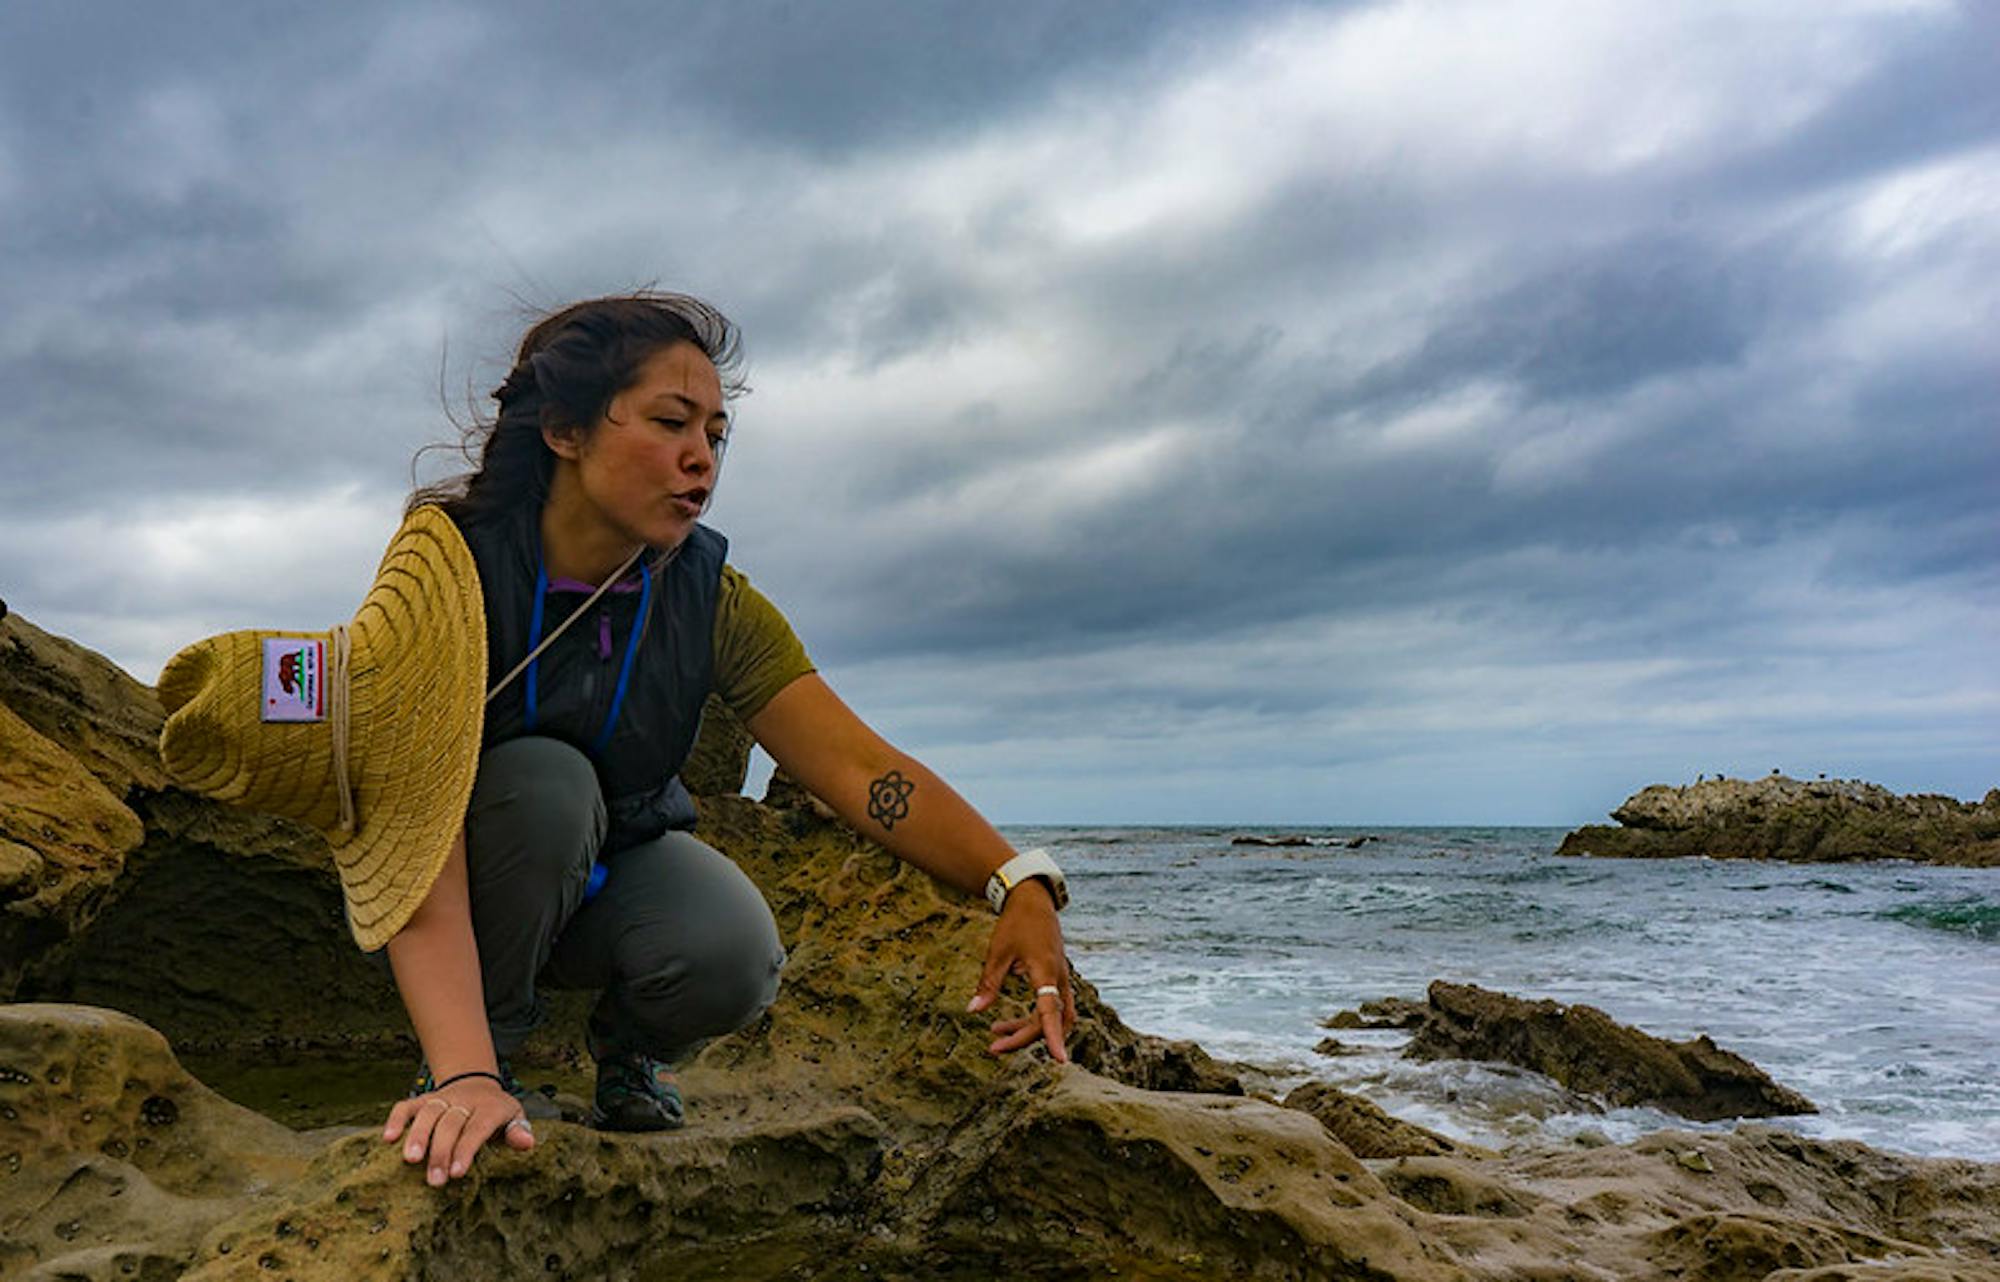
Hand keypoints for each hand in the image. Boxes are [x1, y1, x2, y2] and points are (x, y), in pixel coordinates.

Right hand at [381, 1075, 533, 1185]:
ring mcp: (442, 1098)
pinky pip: (407, 1105)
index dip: (466, 1149)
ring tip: (410, 1161)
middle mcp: (464, 1100)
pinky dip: (396, 1119)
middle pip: (450, 1122)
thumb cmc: (496, 1113)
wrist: (478, 1085)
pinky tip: (388, 1139)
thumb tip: (527, 1143)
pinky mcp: (423, 1099)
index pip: (477, 1127)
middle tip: (434, 1180)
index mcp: (490, 1107)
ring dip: (418, 1136)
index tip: (456, 1173)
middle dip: (441, 1151)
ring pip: (428, 1112)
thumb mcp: (514, 1119)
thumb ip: (518, 1131)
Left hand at [966, 878, 1075, 1061]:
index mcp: (1045, 972)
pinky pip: (1051, 1008)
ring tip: (995, 1033)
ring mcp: (1061, 980)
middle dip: (1026, 1038)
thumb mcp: (997, 953)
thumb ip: (988, 983)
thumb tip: (972, 1011)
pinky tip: (1007, 1022)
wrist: (1034, 901)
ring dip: (1028, 1030)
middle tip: (993, 1046)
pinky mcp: (1057, 980)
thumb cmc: (1015, 924)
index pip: (1051, 1012)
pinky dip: (1033, 1020)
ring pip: (1054, 1017)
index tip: (1059, 1061)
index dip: (1054, 1038)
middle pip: (1052, 1021)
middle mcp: (1059, 979)